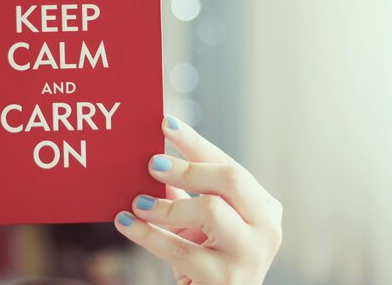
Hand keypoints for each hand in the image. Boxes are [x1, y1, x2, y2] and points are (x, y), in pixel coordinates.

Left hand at [114, 116, 281, 284]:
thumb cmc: (206, 259)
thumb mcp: (199, 223)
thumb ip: (185, 192)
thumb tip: (152, 158)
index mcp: (262, 207)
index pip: (229, 165)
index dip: (195, 142)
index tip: (165, 122)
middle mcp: (266, 228)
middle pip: (231, 179)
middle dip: (188, 167)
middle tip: (152, 163)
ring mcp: (250, 256)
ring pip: (210, 210)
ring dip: (166, 204)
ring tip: (137, 203)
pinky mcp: (226, 281)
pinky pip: (180, 249)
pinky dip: (146, 233)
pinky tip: (125, 222)